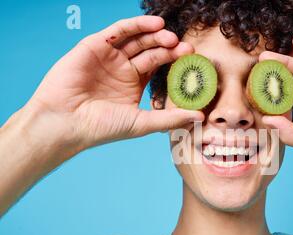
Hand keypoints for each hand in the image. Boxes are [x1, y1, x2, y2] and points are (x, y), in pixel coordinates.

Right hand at [25, 15, 203, 154]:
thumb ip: (171, 118)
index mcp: (134, 84)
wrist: (66, 123)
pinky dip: (136, 25)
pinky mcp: (95, 46)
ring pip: (137, 39)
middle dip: (169, 48)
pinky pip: (118, 31)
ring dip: (155, 35)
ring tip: (172, 37)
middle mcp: (123, 68)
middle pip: (151, 51)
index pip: (159, 66)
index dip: (175, 62)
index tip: (193, 61)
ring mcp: (109, 56)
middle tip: (186, 48)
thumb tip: (201, 116)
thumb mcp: (142, 122)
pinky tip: (154, 25)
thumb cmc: (102, 127)